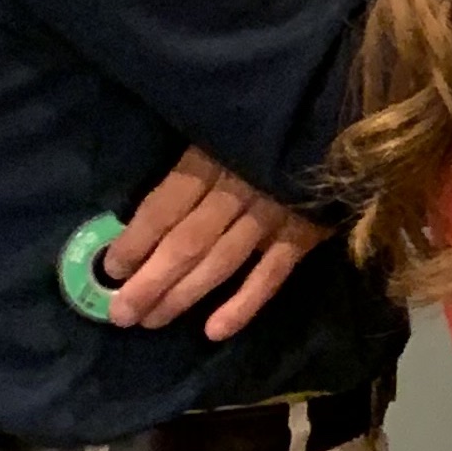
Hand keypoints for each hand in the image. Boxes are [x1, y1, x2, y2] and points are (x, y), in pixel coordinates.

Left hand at [100, 146, 329, 341]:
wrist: (341, 119)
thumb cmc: (268, 124)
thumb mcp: (219, 124)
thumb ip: (194, 156)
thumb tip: (145, 210)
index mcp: (212, 158)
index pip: (165, 206)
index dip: (135, 240)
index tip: (110, 268)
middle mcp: (238, 189)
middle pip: (187, 241)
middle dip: (151, 280)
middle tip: (122, 313)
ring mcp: (273, 214)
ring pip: (221, 261)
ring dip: (184, 294)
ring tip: (152, 320)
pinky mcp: (305, 232)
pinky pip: (272, 274)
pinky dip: (245, 303)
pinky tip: (215, 331)